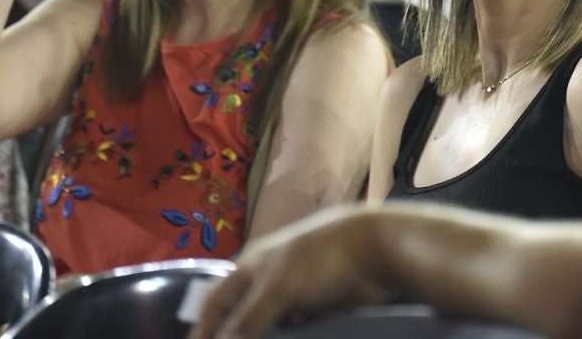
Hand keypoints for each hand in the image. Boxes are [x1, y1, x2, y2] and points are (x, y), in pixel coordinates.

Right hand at [192, 211, 389, 338]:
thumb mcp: (278, 288)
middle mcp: (269, 281)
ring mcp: (294, 296)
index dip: (203, 330)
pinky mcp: (317, 310)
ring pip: (268, 327)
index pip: (215, 303)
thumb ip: (248, 321)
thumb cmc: (321, 259)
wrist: (378, 251)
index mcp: (252, 267)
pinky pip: (295, 333)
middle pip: (240, 318)